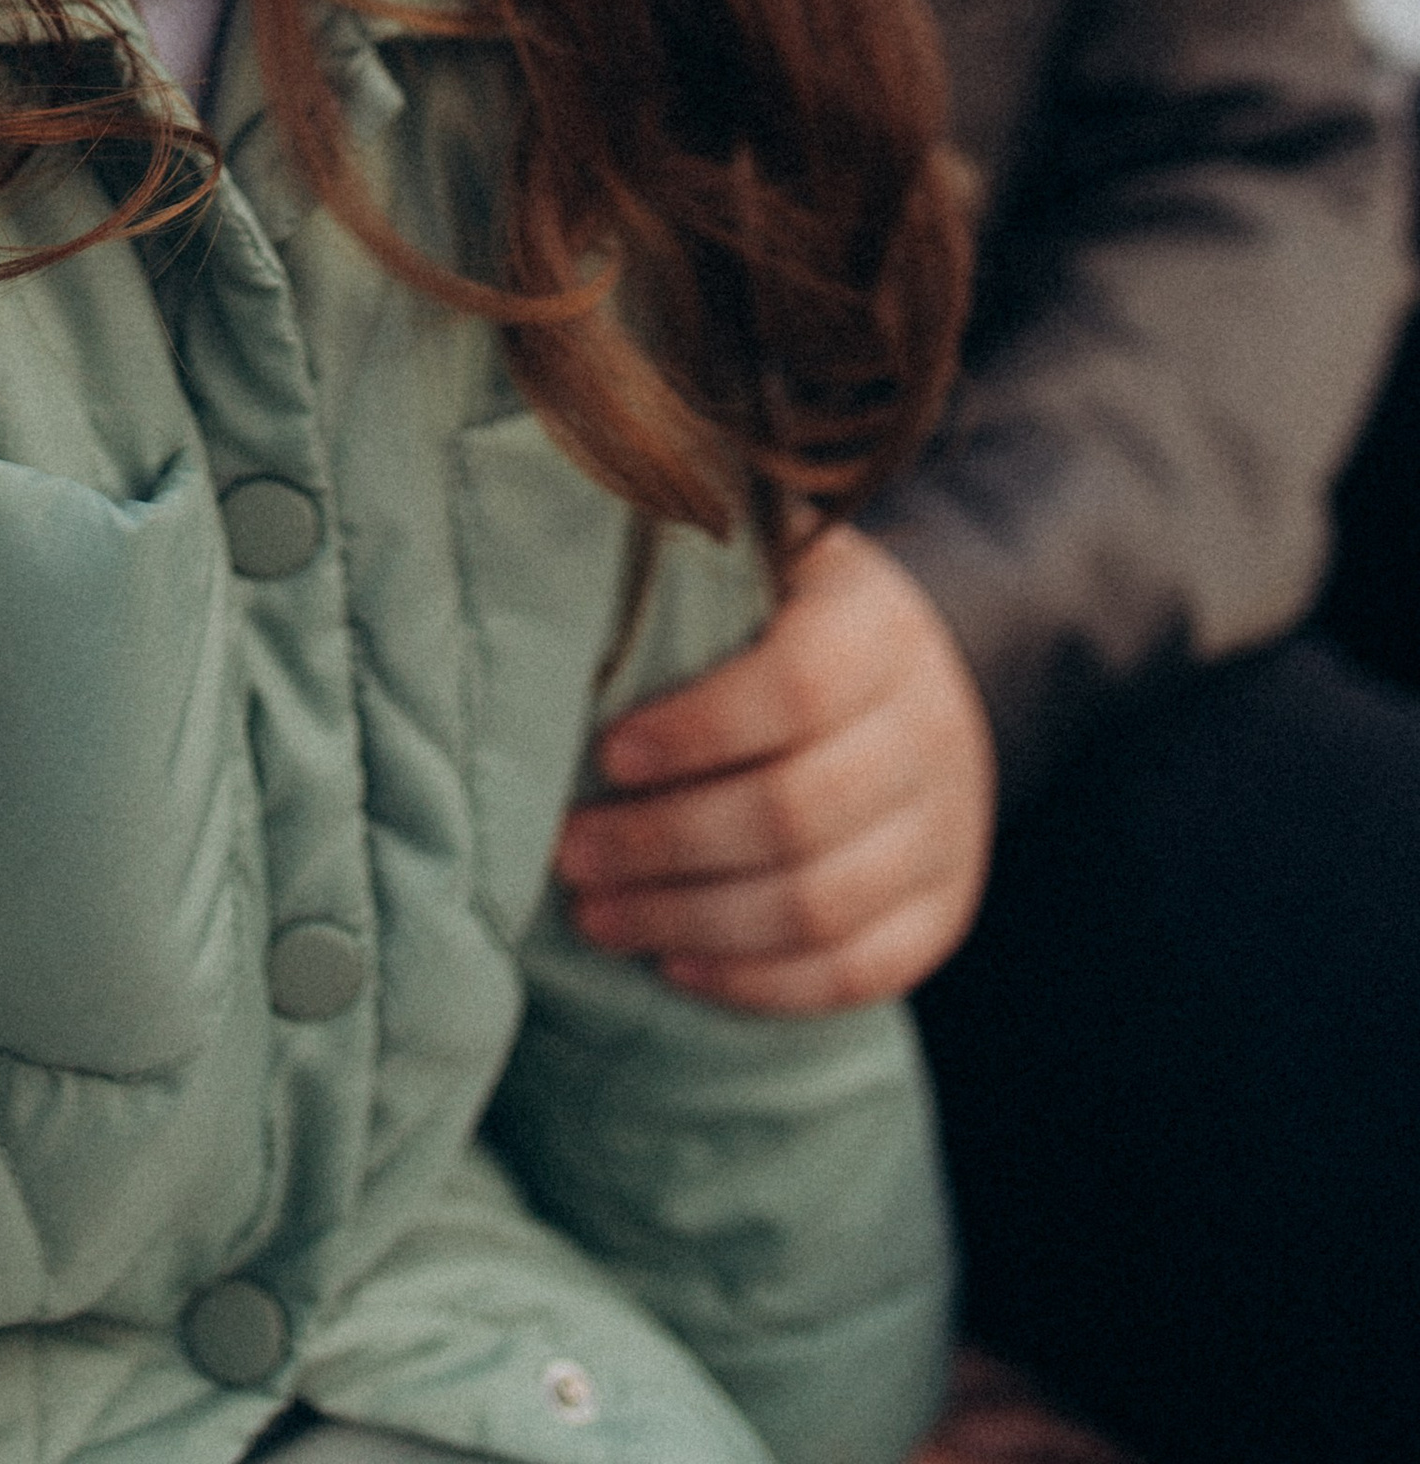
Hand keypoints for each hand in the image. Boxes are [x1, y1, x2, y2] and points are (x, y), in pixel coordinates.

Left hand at [554, 524, 994, 1013]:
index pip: (799, 685)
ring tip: (594, 915)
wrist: (910, 678)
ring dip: (692, 922)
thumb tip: (558, 526)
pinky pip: (857, 972)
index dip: (698, 729)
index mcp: (876, 625)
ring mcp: (948, 829)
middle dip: (665, 842)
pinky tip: (675, 967)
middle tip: (567, 851)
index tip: (606, 753)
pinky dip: (758, 982)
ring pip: (821, 905)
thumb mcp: (755, 552)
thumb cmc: (780, 609)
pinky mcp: (941, 910)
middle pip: (798, 812)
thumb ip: (686, 544)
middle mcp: (931, 729)